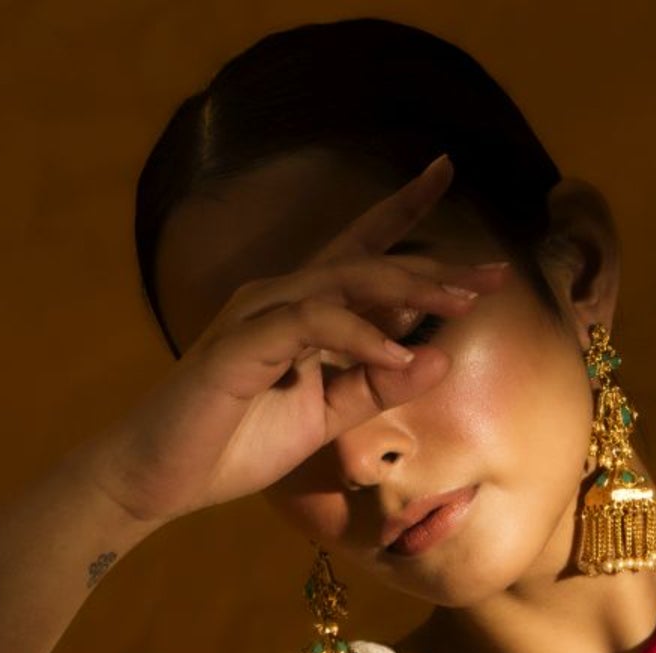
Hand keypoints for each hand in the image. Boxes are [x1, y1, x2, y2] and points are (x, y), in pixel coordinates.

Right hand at [93, 153, 507, 524]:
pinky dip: (360, 336)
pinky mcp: (242, 344)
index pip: (360, 252)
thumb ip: (376, 387)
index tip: (446, 172)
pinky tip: (398, 353)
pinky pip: (312, 325)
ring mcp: (259, 315)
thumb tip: (437, 356)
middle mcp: (280, 298)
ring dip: (407, 291)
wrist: (162, 477)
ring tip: (460, 306)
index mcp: (301, 312)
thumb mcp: (325, 419)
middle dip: (434, 267)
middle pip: (368, 263)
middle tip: (493, 274)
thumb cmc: (234, 446)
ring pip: (345, 282)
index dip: (402, 209)